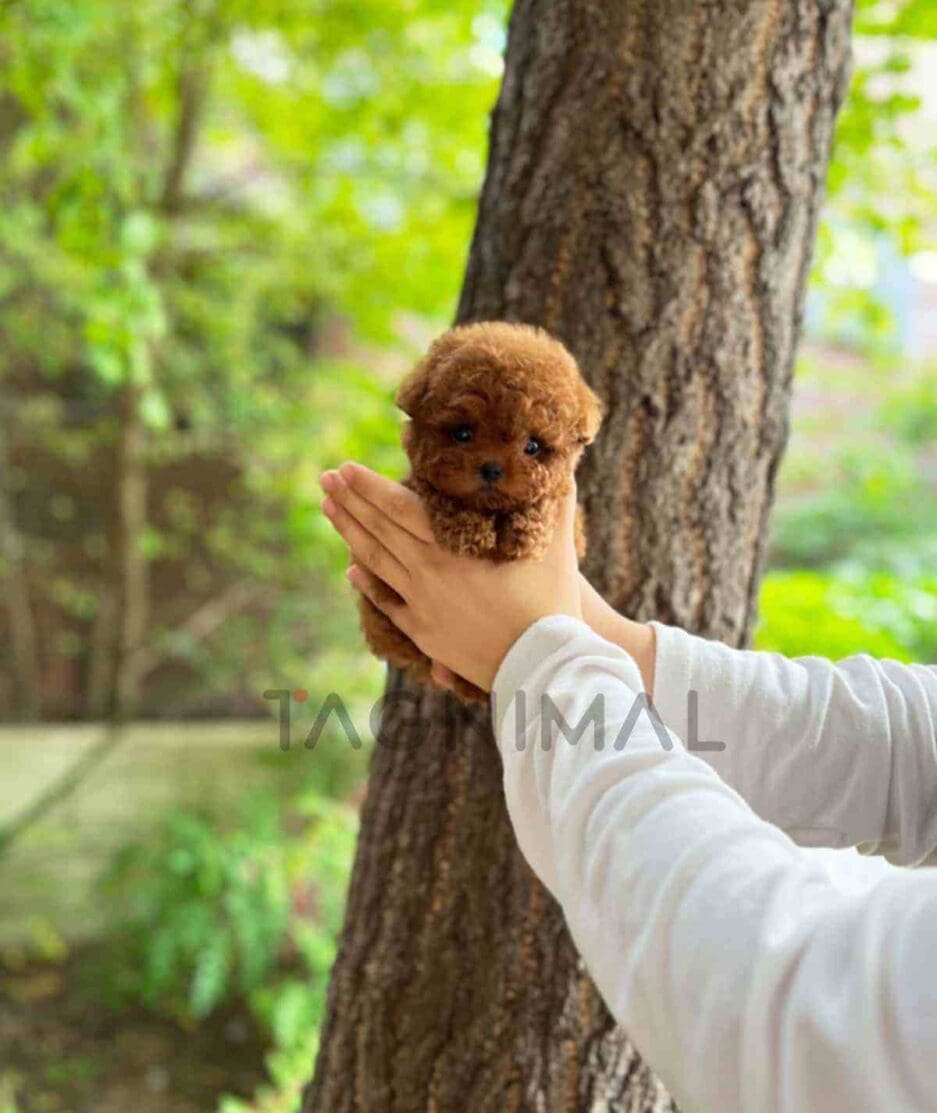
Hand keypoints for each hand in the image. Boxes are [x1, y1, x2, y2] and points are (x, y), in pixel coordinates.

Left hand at [319, 463, 580, 691]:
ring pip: (376, 563)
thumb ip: (557, 500)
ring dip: (349, 534)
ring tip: (329, 510)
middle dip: (349, 501)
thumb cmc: (553, 603)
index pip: (398, 508)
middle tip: (324, 478)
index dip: (369, 487)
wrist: (544, 667)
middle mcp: (429, 574)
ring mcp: (423, 605)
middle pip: (379, 531)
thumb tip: (565, 462)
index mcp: (453, 548)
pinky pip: (389, 603)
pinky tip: (352, 570)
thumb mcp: (556, 546)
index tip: (344, 468)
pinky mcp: (426, 635)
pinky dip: (368, 584)